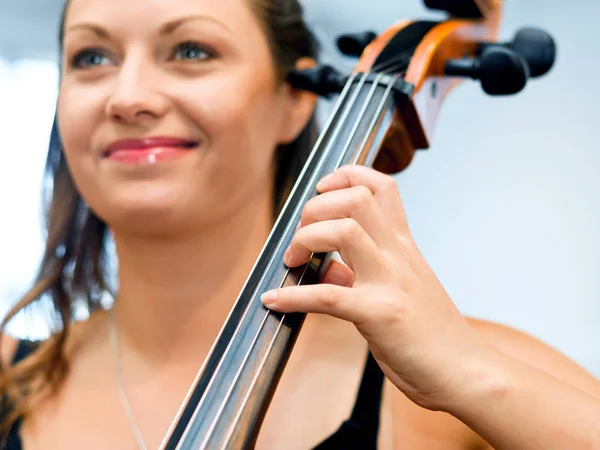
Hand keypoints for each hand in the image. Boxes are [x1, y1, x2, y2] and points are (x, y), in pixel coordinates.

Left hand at [261, 164, 490, 410]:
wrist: (467, 372)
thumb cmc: (434, 334)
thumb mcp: (400, 290)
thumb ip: (362, 274)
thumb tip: (324, 270)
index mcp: (403, 247)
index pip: (381, 187)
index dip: (347, 176)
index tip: (322, 188)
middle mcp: (397, 255)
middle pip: (355, 199)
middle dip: (316, 207)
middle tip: (300, 236)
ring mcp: (389, 282)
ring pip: (343, 230)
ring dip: (305, 238)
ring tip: (292, 261)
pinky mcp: (379, 314)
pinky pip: (326, 296)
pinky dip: (292, 297)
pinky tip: (274, 302)